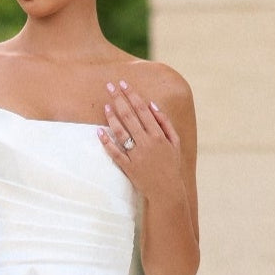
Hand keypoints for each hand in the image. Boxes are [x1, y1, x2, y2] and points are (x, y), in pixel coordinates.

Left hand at [97, 81, 181, 199]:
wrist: (167, 191)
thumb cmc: (171, 165)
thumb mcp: (175, 142)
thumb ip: (165, 122)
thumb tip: (152, 104)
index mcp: (159, 135)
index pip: (143, 109)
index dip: (132, 95)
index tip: (123, 83)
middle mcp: (147, 143)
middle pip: (130, 116)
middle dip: (119, 99)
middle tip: (109, 86)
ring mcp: (137, 156)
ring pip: (122, 132)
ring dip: (112, 117)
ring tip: (105, 105)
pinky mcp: (129, 167)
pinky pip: (115, 153)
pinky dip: (106, 142)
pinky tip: (99, 131)